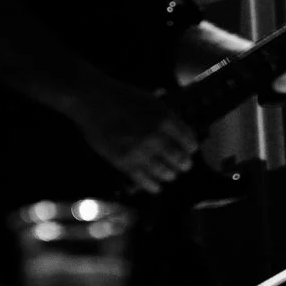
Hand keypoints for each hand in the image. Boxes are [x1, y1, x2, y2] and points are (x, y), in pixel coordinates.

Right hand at [75, 84, 198, 194]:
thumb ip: (168, 119)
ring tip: (170, 175)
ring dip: (170, 175)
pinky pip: (143, 179)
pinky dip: (152, 186)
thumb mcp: (153, 102)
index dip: (191, 148)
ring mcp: (139, 150)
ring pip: (164, 172)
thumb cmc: (124, 98)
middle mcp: (155, 136)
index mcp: (166, 119)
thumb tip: (183, 135)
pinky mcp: (122, 161)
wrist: (94, 100)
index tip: (191, 151)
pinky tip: (156, 187)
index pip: (189, 141)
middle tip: (184, 166)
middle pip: (179, 159)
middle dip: (184, 164)